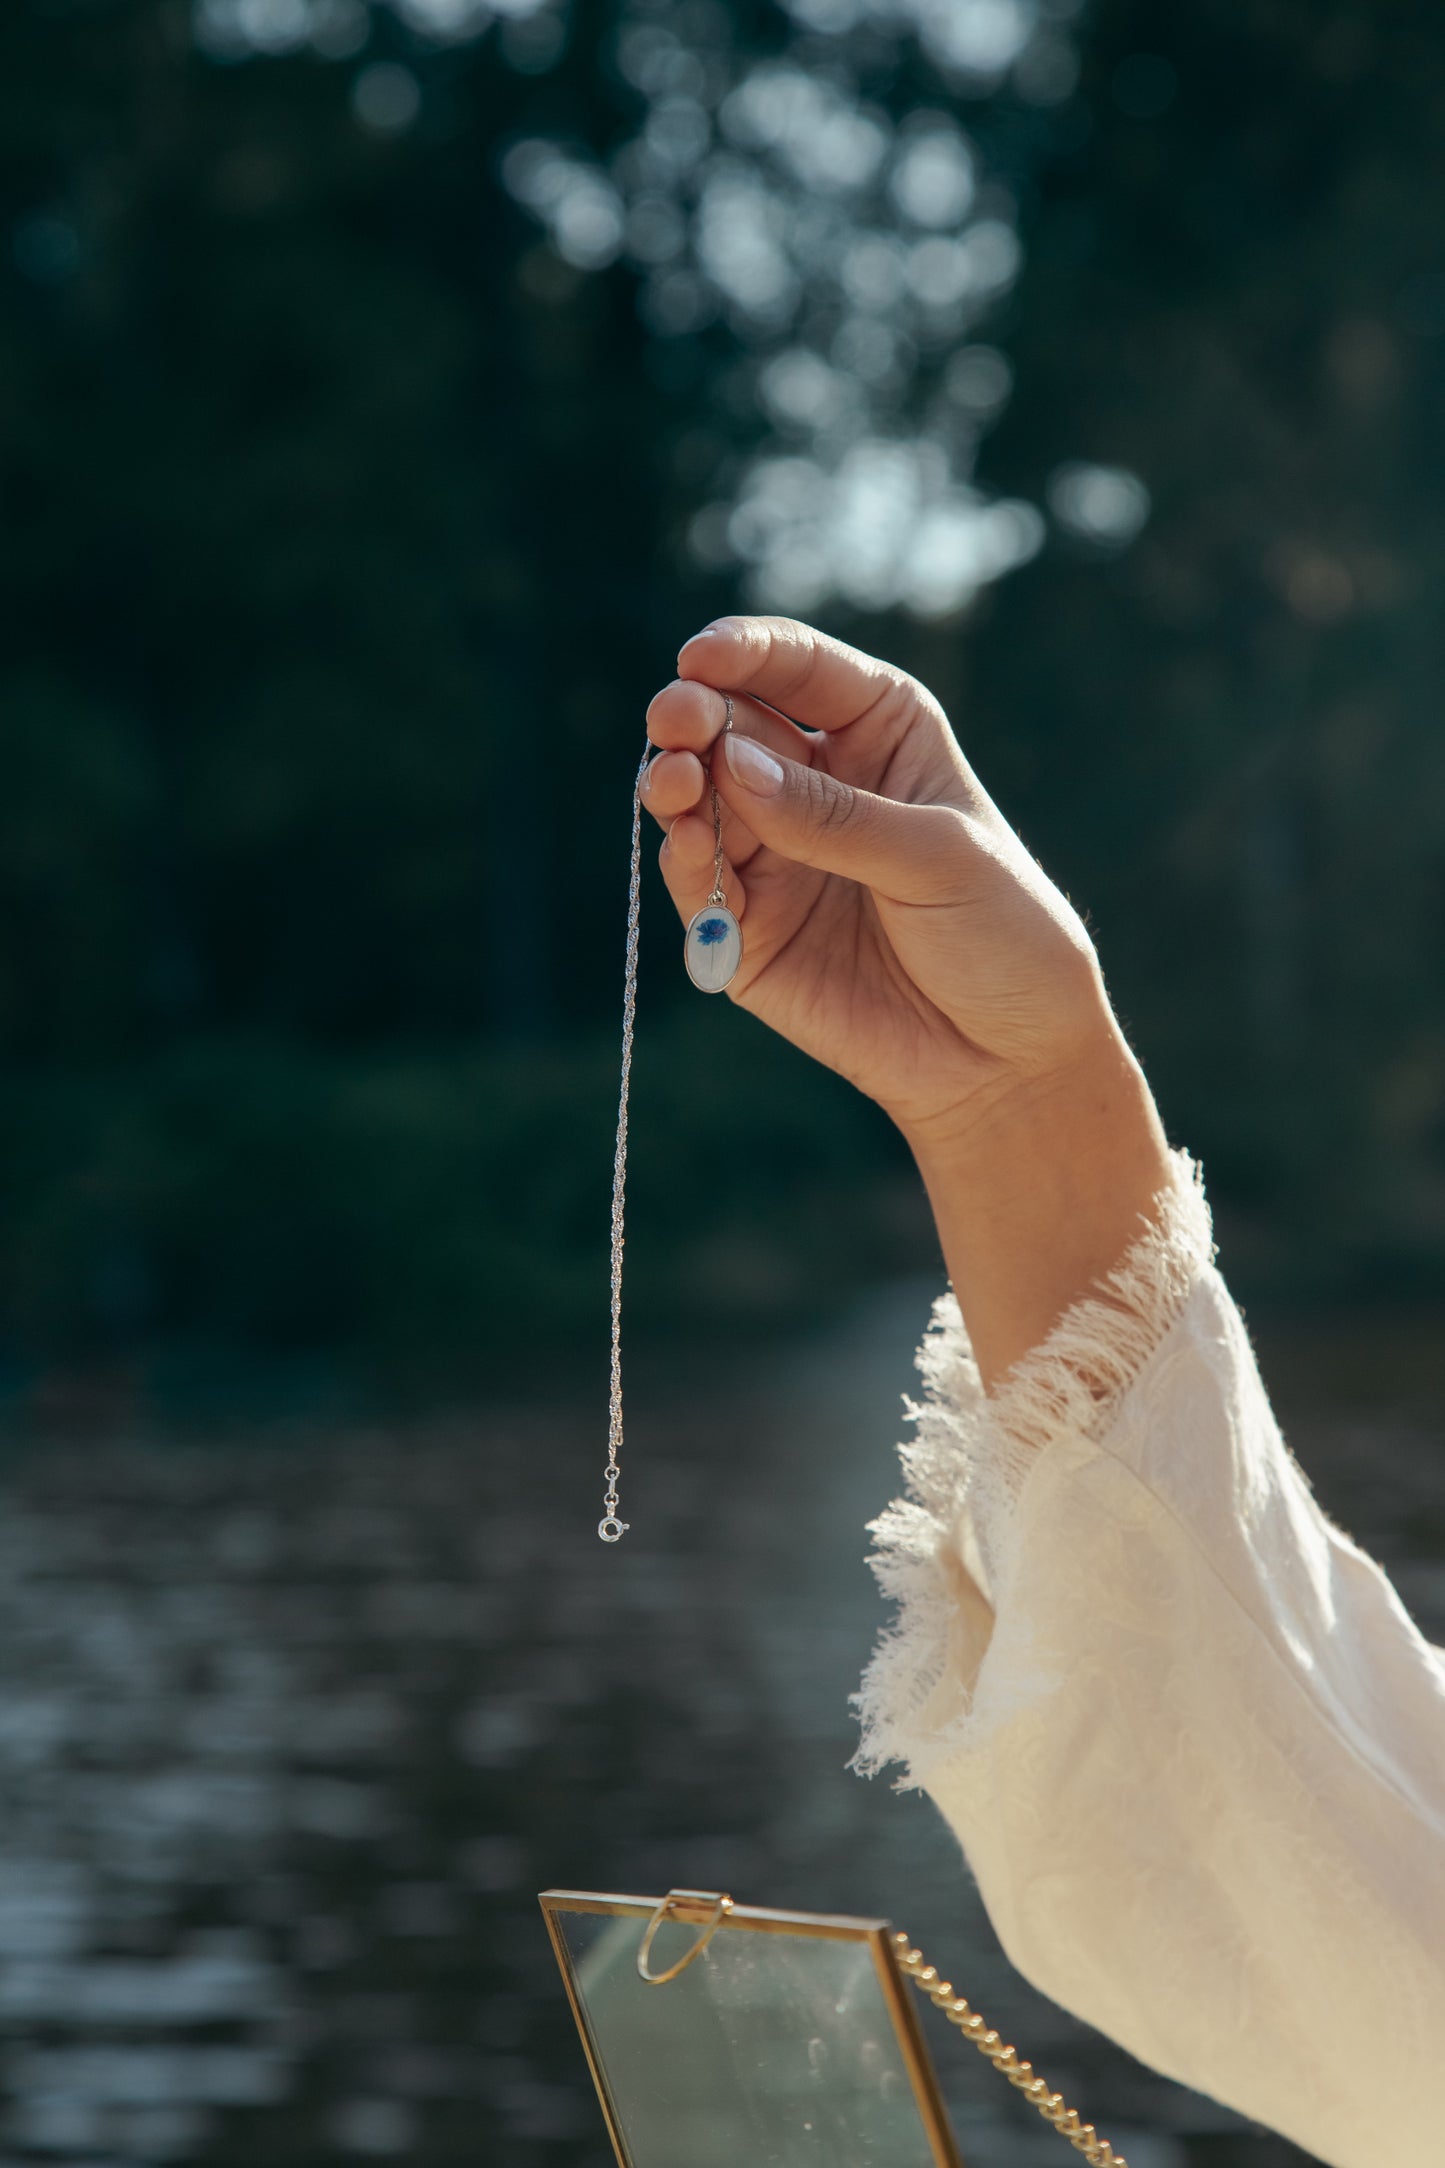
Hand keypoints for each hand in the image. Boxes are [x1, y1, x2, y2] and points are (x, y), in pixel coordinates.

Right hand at [645, 615, 1109, 1149]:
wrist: (1009, 1058)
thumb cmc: (1001, 935)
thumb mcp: (935, 859)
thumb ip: (835, 817)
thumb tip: (731, 765)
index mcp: (878, 732)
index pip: (798, 667)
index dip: (743, 651)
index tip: (699, 657)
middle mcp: (816, 782)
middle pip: (731, 726)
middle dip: (695, 717)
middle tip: (676, 723)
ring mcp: (776, 856)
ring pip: (699, 800)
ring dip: (676, 786)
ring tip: (675, 786)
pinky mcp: (750, 931)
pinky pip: (698, 887)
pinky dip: (685, 865)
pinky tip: (690, 850)